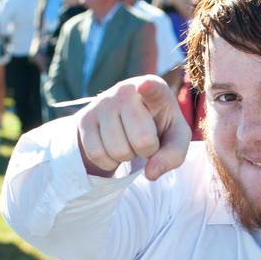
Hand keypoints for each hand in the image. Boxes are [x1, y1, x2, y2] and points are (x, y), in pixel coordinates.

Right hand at [76, 75, 190, 180]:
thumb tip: (151, 173)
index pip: (153, 88)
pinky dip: (109, 162)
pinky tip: (113, 147)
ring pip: (118, 151)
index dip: (149, 88)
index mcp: (156, 89)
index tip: (146, 86)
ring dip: (127, 156)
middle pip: (142, 141)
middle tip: (145, 139)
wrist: (126, 120)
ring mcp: (102, 103)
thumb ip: (174, 154)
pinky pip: (97, 155)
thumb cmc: (159, 126)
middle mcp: (126, 90)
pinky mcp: (85, 119)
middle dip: (147, 151)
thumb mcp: (176, 137)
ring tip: (129, 140)